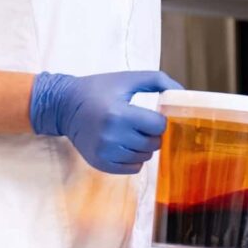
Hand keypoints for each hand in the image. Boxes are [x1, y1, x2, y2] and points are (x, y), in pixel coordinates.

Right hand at [29, 70, 180, 173]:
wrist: (65, 106)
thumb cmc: (100, 89)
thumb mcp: (128, 78)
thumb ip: (158, 80)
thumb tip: (182, 94)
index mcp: (118, 114)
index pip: (158, 126)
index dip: (160, 119)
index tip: (152, 113)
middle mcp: (111, 137)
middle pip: (153, 143)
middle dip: (153, 133)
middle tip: (141, 122)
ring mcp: (104, 153)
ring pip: (145, 157)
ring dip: (144, 145)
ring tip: (131, 132)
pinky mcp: (100, 164)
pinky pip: (133, 168)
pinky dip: (135, 157)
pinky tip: (125, 143)